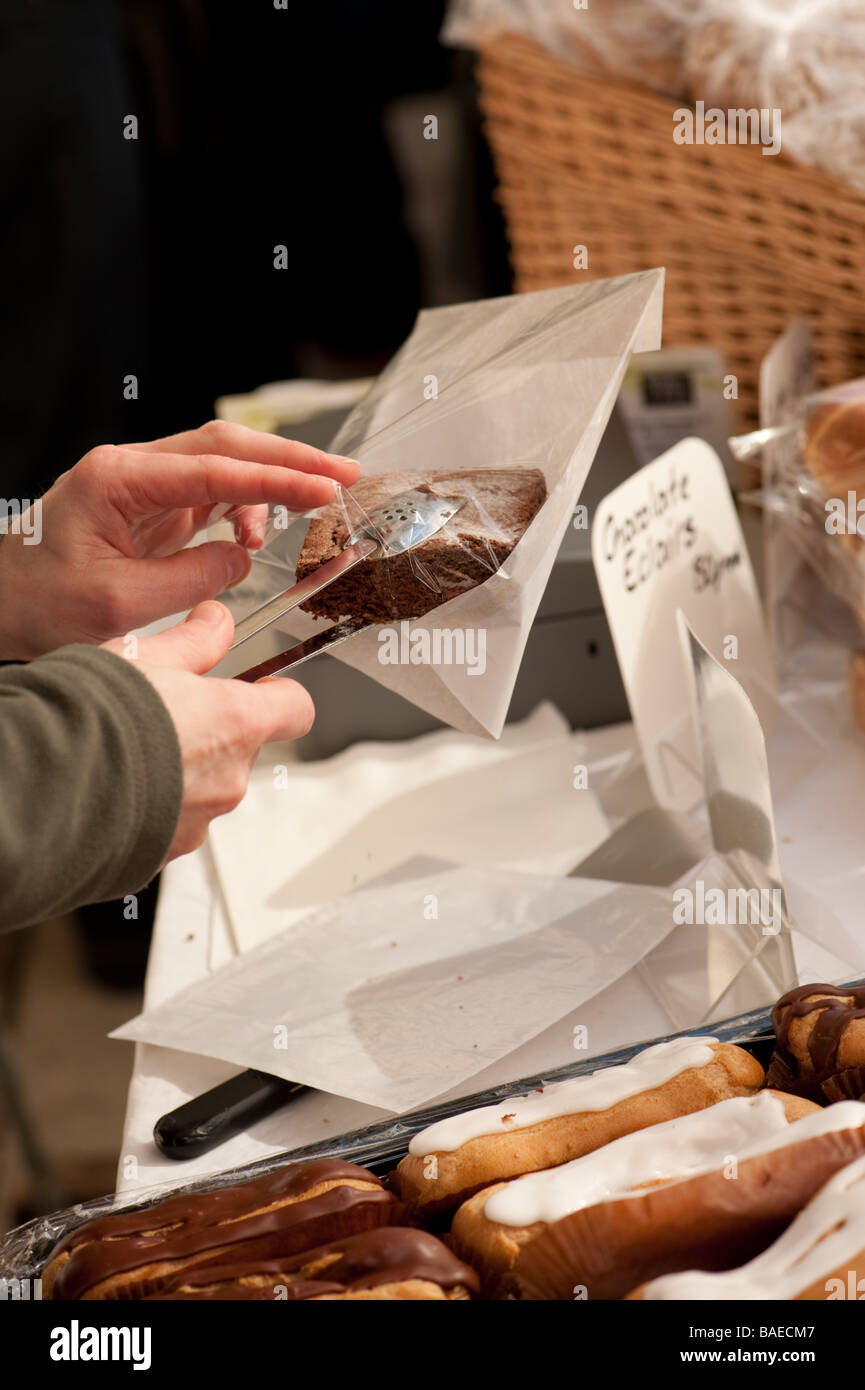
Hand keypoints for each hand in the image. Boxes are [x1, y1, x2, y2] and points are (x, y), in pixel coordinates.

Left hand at [0, 419, 358, 658]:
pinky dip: (245, 510)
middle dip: (290, 458)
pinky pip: (212, 494)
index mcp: (116, 479)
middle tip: (345, 476)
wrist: (2, 607)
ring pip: (224, 464)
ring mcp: (143, 486)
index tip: (325, 487)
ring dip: (271, 484)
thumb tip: (240, 559)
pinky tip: (253, 539)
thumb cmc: (39, 603)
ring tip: (307, 513)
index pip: (214, 468)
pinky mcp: (152, 508)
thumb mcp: (119, 604)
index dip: (277, 477)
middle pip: (226, 445)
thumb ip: (190, 578)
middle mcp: (131, 470)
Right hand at [103, 601, 312, 861]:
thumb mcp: (140, 657)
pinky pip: (169, 822)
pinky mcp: (164, 854)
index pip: (295, 709)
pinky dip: (150, 806)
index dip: (277, 695)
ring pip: (203, 788)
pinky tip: (113, 786)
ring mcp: (199, 822)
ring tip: (126, 752)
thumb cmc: (90, 719)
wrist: (42, 790)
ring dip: (178, 771)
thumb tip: (216, 621)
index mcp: (235, 723)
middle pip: (240, 750)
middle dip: (210, 732)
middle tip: (160, 713)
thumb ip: (191, 642)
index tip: (259, 685)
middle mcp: (228, 779)